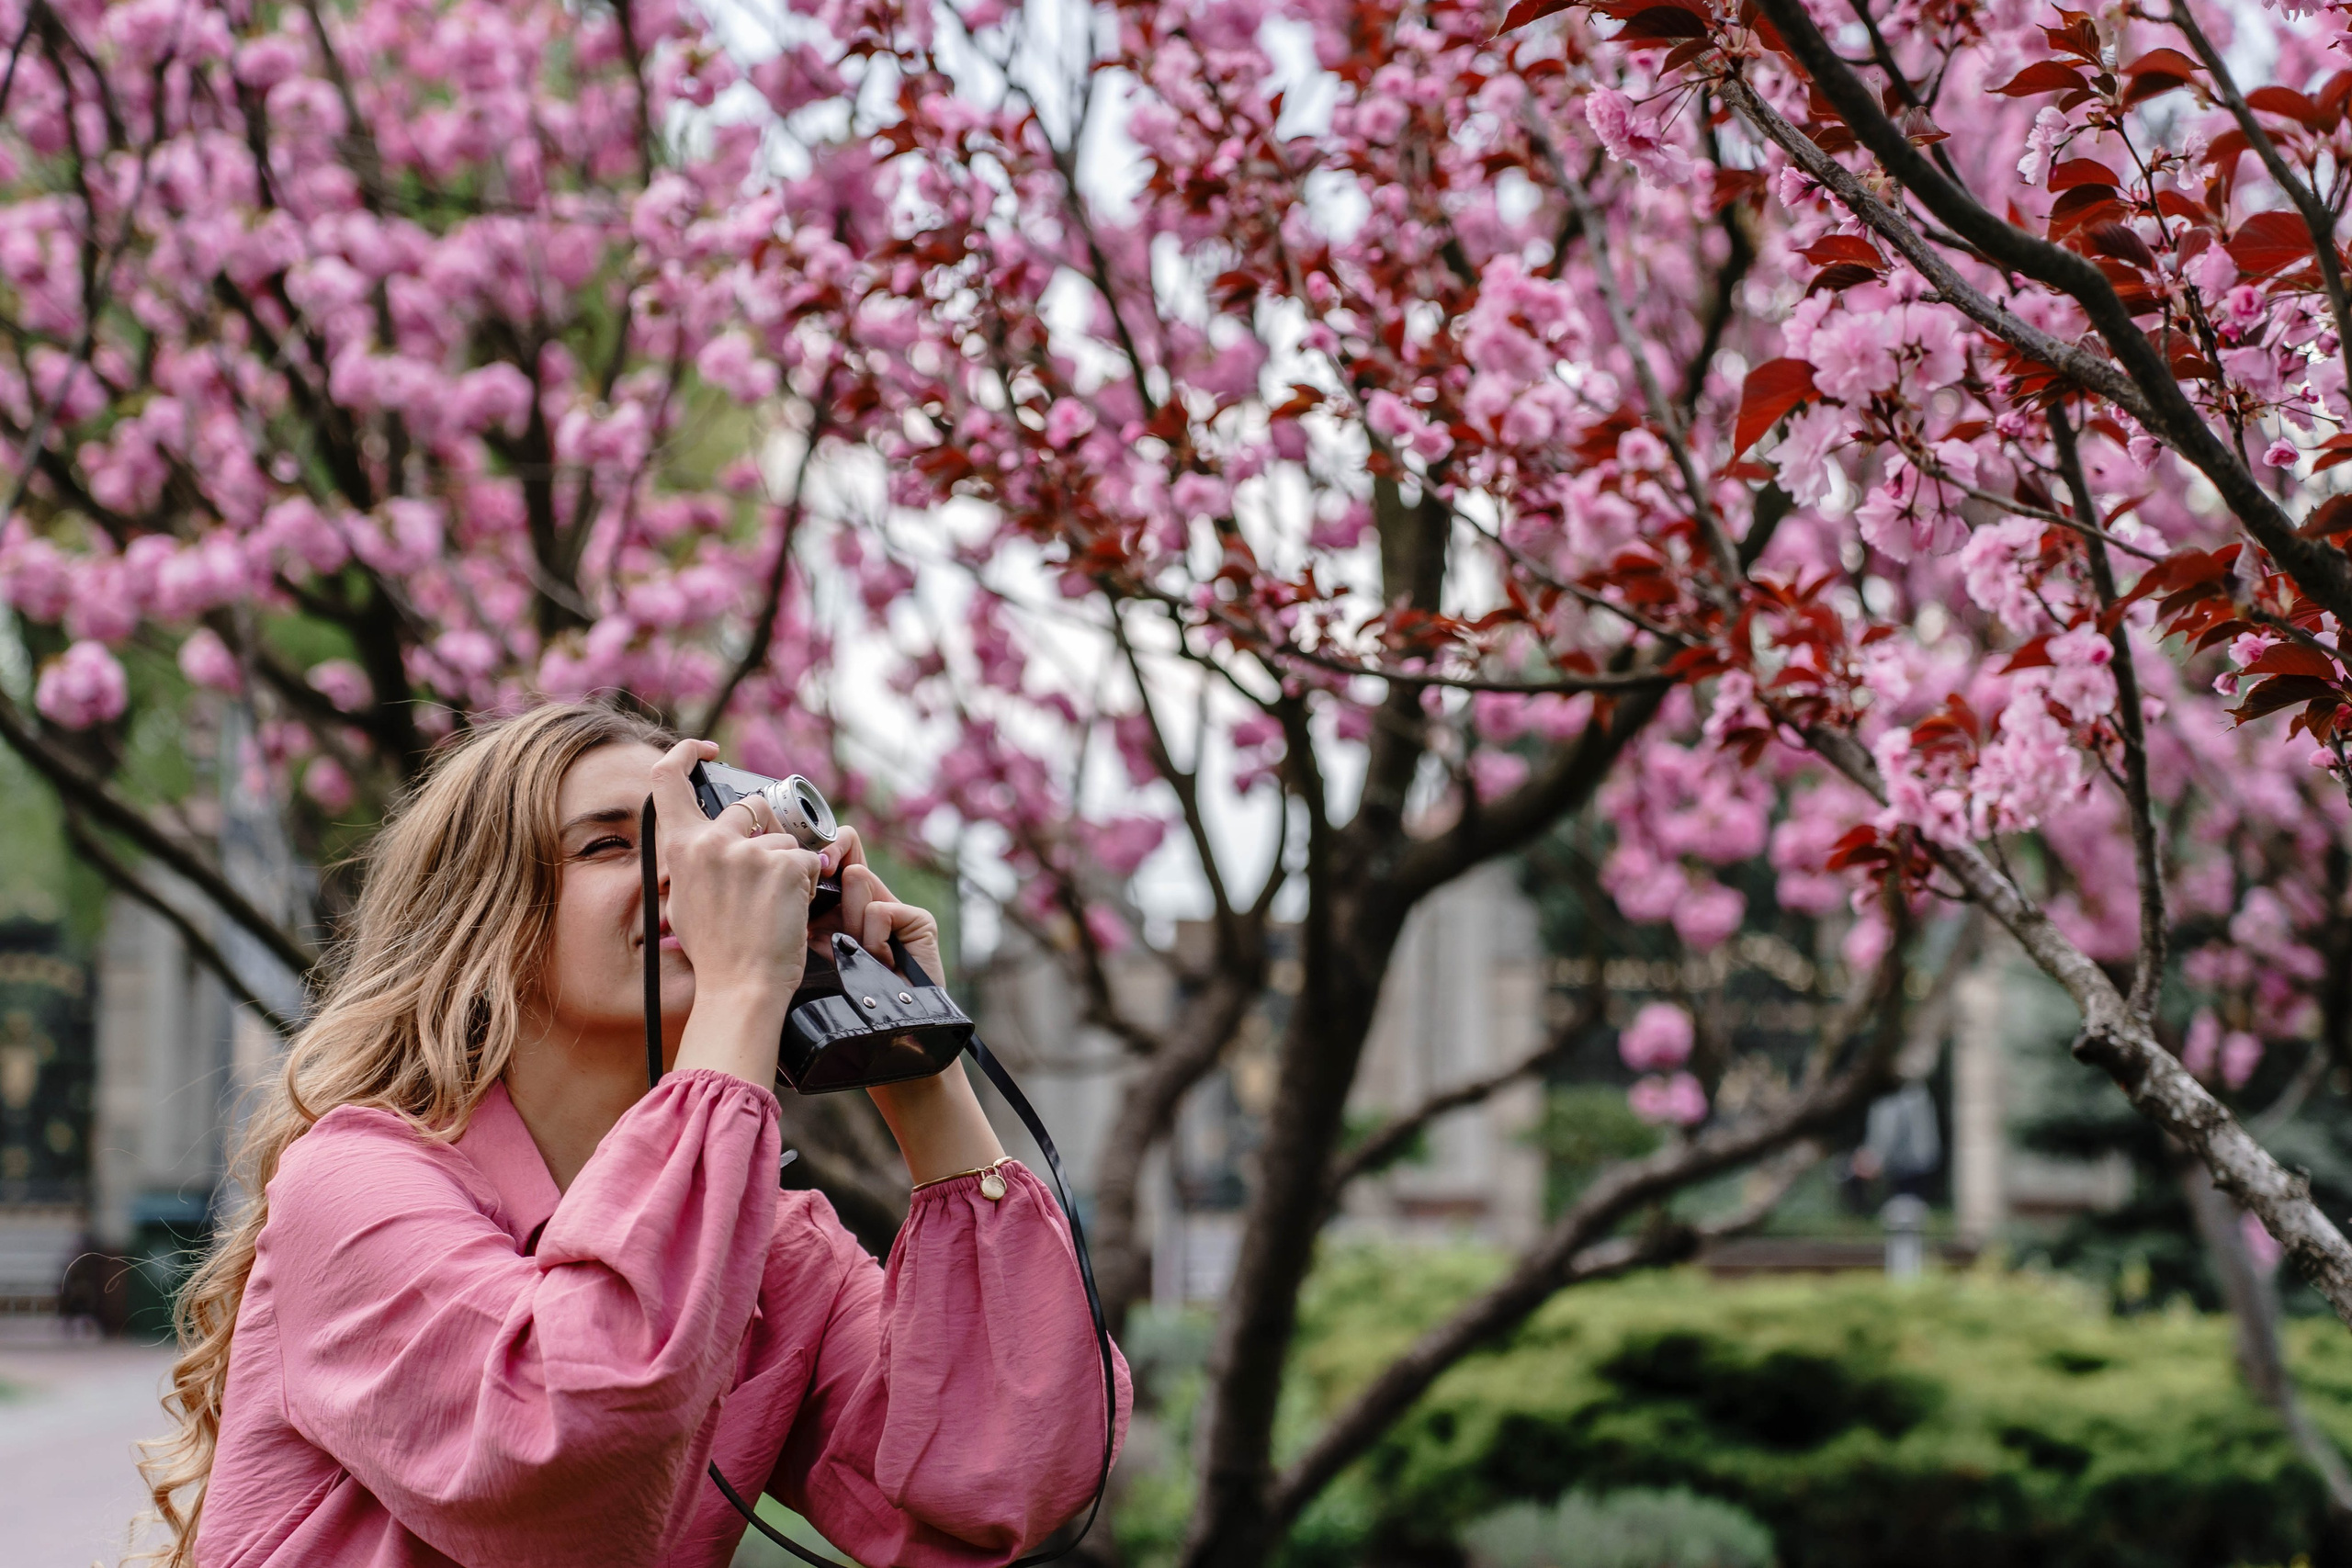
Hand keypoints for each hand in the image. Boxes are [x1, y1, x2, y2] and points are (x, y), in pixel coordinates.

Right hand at [651, 740, 820, 1083]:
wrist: (741, 987)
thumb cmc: (716, 951)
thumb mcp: (685, 899)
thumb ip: (696, 861)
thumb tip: (712, 838)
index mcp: (681, 848)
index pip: (667, 778)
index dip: (686, 753)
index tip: (705, 749)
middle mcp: (713, 842)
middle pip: (750, 808)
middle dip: (766, 833)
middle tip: (767, 876)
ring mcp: (751, 853)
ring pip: (784, 840)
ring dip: (787, 865)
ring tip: (775, 907)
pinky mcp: (785, 866)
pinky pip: (808, 860)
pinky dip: (807, 882)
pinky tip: (792, 910)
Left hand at [809, 827, 999, 1181]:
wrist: (881, 1047)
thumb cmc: (835, 1012)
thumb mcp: (804, 960)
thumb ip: (794, 924)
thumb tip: (764, 885)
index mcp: (835, 911)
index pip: (825, 861)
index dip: (813, 854)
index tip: (796, 860)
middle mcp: (864, 905)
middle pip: (842, 861)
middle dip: (826, 885)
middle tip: (823, 918)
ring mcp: (894, 911)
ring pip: (859, 881)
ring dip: (847, 920)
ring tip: (854, 954)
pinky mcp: (918, 922)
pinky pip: (883, 909)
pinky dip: (873, 937)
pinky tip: (877, 962)